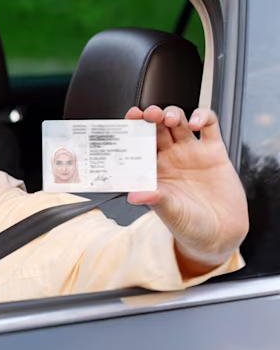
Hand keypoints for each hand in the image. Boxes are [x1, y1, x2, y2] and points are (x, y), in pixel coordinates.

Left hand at [125, 106, 248, 272]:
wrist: (220, 235)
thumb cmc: (189, 226)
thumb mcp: (170, 213)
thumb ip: (155, 200)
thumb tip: (135, 195)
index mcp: (153, 170)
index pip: (138, 143)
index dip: (133, 129)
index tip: (129, 120)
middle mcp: (170, 158)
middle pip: (157, 128)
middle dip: (151, 117)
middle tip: (148, 114)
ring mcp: (191, 153)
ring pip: (179, 122)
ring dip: (172, 114)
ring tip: (169, 118)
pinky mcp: (214, 152)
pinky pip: (209, 126)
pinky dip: (202, 117)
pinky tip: (197, 123)